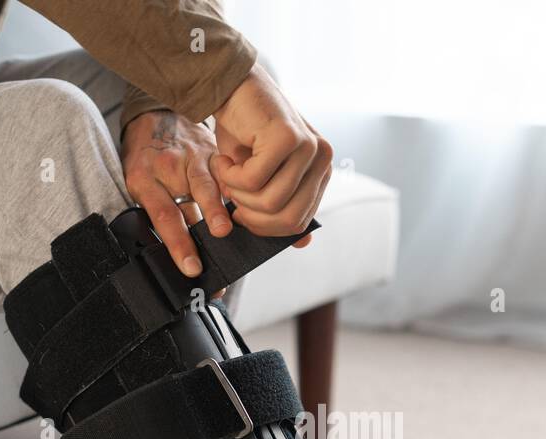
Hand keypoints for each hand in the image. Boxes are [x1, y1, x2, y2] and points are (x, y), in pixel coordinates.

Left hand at [121, 110, 231, 276]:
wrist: (153, 117)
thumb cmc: (145, 157)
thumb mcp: (139, 185)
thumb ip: (159, 214)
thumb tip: (182, 251)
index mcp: (147, 178)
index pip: (165, 215)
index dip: (179, 243)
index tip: (191, 266)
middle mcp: (173, 166)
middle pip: (196, 191)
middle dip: (212, 212)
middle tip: (222, 232)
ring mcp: (196, 157)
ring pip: (217, 180)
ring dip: (231, 201)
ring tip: (245, 219)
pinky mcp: (214, 153)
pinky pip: (228, 174)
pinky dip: (241, 190)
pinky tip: (253, 204)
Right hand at [212, 64, 331, 247]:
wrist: (229, 86)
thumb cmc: (243, 133)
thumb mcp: (263, 176)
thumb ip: (282, 206)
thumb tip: (303, 244)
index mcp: (320, 171)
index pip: (299, 223)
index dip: (265, 227)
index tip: (241, 213)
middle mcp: (322, 158)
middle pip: (288, 219)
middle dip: (251, 215)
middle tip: (231, 194)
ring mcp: (309, 146)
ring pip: (270, 202)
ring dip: (237, 193)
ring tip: (226, 171)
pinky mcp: (287, 137)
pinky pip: (253, 181)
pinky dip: (229, 175)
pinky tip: (223, 157)